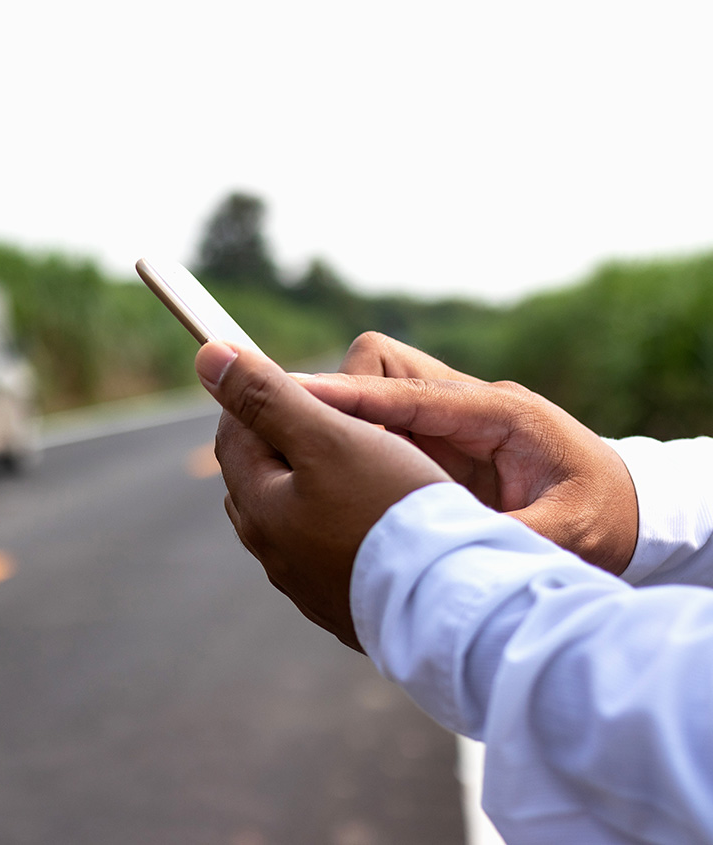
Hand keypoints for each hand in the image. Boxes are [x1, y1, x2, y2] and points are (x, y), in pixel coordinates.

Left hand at [197, 341, 450, 650]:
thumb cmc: (390, 512)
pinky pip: (330, 550)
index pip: (235, 435)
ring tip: (367, 463)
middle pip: (262, 477)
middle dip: (287, 440)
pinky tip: (381, 515)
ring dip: (318, 483)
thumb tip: (207, 357)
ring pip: (297, 516)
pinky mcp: (344, 603)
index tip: (303, 383)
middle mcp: (273, 552)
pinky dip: (345, 522)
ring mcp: (307, 583)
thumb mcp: (327, 437)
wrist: (447, 602)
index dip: (260, 397)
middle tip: (336, 418)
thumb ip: (267, 396)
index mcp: (259, 508)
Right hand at [298, 333, 638, 574]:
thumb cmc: (602, 517)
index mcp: (500, 411)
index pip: (408, 390)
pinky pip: (374, 426)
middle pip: (375, 367)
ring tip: (310, 469)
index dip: (349, 395)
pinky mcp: (432, 442)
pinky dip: (346, 445)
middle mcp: (465, 404)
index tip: (295, 397)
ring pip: (367, 393)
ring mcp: (445, 421)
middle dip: (336, 398)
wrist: (627, 512)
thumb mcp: (568, 533)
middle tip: (301, 446)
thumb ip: (509, 537)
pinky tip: (329, 485)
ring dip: (338, 423)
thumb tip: (447, 556)